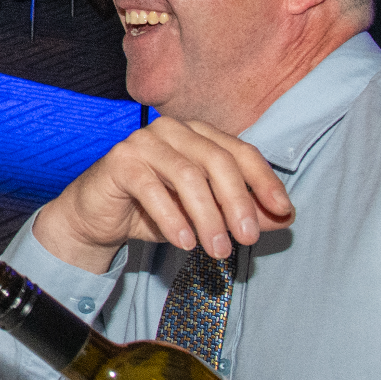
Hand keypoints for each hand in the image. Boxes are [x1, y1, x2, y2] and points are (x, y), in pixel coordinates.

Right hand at [31, 117, 293, 272]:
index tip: (283, 211)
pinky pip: (152, 188)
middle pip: (217, 160)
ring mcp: (143, 141)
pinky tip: (184, 242)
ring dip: (207, 216)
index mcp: (198, 134)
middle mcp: (172, 129)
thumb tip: (284, 217)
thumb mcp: (205, 215)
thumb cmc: (153, 211)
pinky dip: (172, 218)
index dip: (264, 181)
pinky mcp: (119, 160)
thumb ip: (242, 212)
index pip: (240, 151)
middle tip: (246, 238)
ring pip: (187, 175)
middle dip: (237, 202)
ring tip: (217, 250)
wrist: (96, 219)